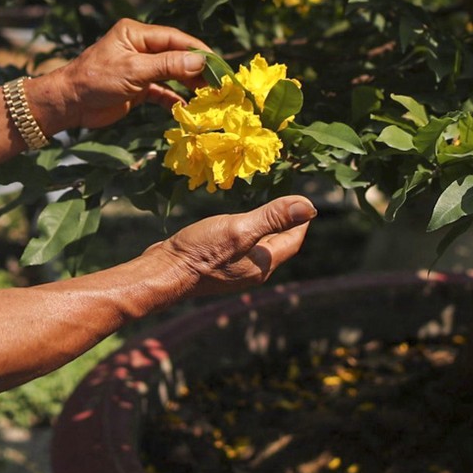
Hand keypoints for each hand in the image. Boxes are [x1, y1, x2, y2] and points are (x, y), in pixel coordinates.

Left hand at [33, 19, 210, 131]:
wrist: (69, 103)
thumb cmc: (96, 80)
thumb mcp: (134, 71)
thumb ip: (168, 65)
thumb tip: (200, 60)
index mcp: (137, 33)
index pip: (175, 38)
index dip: (197, 51)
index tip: (217, 64)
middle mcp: (140, 47)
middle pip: (176, 56)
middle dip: (196, 69)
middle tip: (218, 84)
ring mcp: (139, 68)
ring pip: (172, 74)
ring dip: (189, 84)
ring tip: (208, 97)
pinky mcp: (137, 88)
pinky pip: (162, 91)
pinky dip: (175, 99)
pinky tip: (188, 108)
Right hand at [154, 196, 316, 296]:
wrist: (163, 272)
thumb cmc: (201, 251)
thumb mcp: (240, 229)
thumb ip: (273, 217)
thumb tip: (309, 206)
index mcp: (263, 265)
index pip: (292, 241)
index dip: (301, 222)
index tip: (306, 202)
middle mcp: (252, 271)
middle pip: (277, 245)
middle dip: (285, 224)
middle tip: (289, 200)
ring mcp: (234, 270)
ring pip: (258, 246)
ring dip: (265, 228)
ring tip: (267, 208)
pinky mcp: (218, 265)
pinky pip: (240, 246)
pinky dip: (246, 232)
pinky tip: (236, 223)